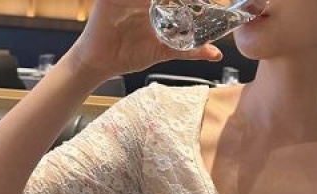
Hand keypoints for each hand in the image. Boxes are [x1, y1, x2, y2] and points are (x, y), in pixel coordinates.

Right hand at [67, 0, 222, 81]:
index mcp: (153, 4)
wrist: (101, 63)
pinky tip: (145, 4)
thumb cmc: (129, 54)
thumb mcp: (164, 51)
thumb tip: (216, 53)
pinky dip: (135, 0)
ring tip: (163, 3)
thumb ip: (189, 51)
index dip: (189, 0)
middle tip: (198, 1)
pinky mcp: (109, 0)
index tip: (206, 2)